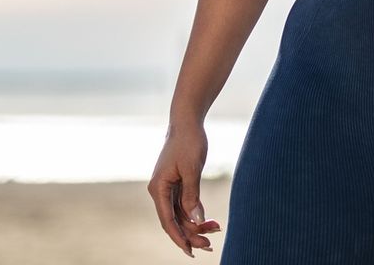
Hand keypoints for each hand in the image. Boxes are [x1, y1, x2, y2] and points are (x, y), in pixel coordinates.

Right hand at [148, 120, 221, 256]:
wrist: (188, 121)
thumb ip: (192, 196)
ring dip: (196, 224)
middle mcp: (160, 190)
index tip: (191, 251)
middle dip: (191, 234)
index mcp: (158, 188)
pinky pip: (185, 204)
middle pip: (174, 220)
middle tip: (209, 246)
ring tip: (216, 231)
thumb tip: (195, 220)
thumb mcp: (192, 169)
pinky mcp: (177, 184)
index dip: (179, 238)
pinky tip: (210, 221)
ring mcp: (168, 188)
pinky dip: (197, 213)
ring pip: (181, 214)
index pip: (167, 220)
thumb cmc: (189, 142)